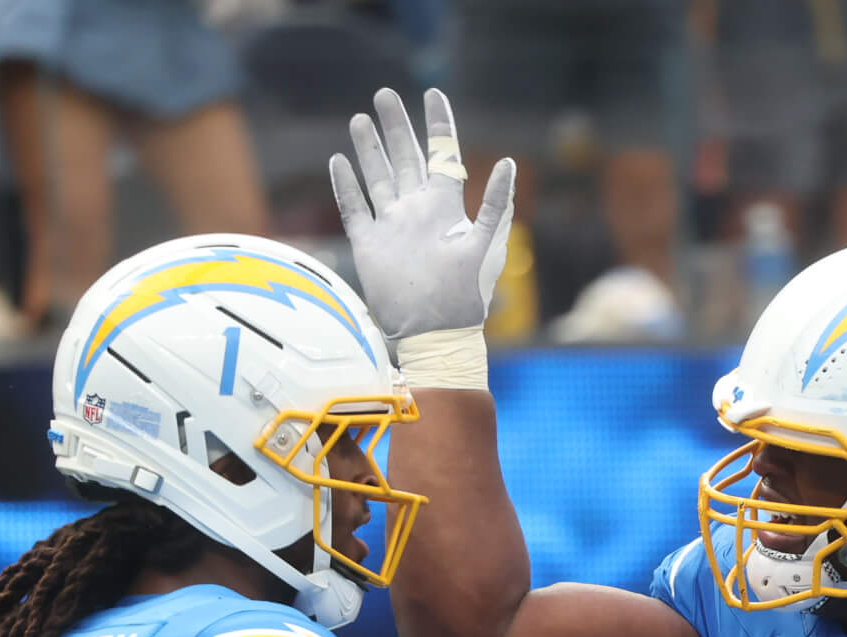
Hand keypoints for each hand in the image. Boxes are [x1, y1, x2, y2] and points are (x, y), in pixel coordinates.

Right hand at [330, 87, 515, 339]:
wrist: (436, 333)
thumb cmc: (467, 295)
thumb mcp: (486, 246)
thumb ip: (495, 206)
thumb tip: (509, 162)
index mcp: (444, 207)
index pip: (442, 154)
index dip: (438, 123)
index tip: (433, 93)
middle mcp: (416, 210)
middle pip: (405, 157)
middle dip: (396, 126)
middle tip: (385, 94)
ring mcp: (391, 225)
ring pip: (377, 176)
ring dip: (369, 149)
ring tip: (360, 119)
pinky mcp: (369, 244)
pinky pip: (354, 207)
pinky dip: (345, 185)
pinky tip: (337, 162)